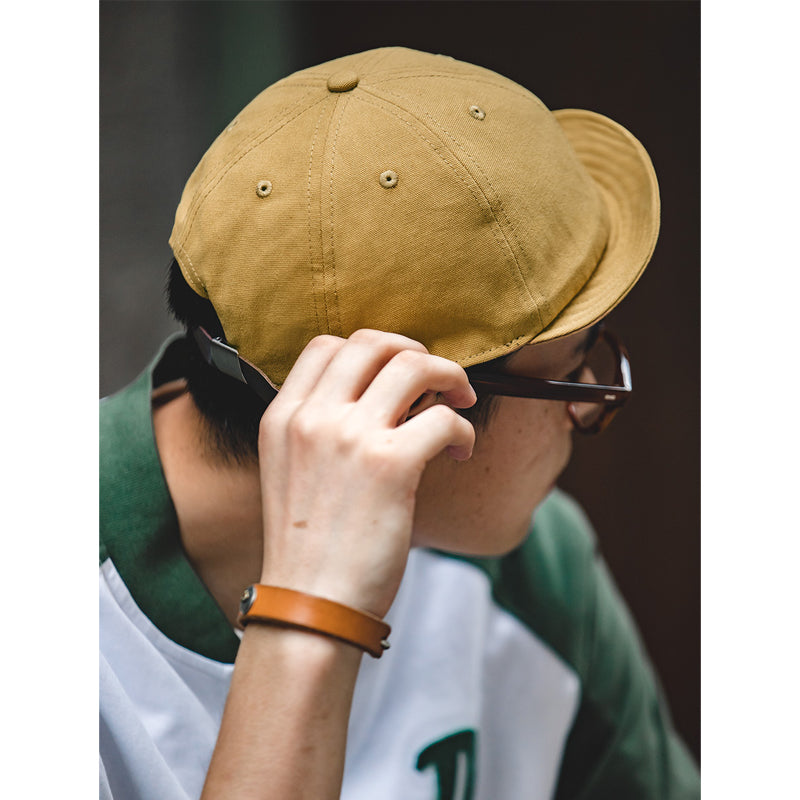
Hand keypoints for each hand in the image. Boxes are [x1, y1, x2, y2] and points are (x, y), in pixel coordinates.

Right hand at [257, 329, 476, 617]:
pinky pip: (444, 418)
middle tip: (439, 379)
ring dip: (449, 376)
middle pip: (374, 343)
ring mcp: (350, 437)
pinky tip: (461, 453)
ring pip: (414, 366)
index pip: (326, 345)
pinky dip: (464, 431)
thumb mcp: (293, 471)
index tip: (396, 373)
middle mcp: (313, 417)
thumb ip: (322, 429)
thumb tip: (388, 398)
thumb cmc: (309, 546)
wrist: (310, 605)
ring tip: (461, 400)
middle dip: (416, 352)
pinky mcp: (391, 465)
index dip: (371, 350)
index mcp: (283, 417)